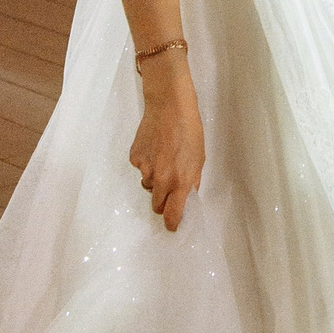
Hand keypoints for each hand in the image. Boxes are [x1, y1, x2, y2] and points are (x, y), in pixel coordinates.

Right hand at [130, 59, 203, 231]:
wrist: (169, 106)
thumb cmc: (189, 131)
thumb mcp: (199, 158)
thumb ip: (191, 181)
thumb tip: (187, 197)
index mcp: (180, 181)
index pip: (172, 214)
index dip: (171, 223)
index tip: (171, 226)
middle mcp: (161, 179)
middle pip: (156, 205)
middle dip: (162, 202)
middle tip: (169, 188)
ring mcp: (145, 169)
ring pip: (147, 185)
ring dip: (154, 179)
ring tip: (163, 158)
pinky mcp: (134, 158)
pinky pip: (140, 169)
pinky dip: (146, 163)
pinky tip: (153, 148)